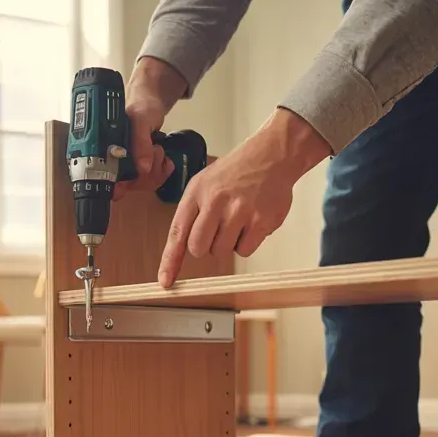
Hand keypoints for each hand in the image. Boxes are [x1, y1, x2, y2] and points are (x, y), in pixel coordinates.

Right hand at [114, 57, 187, 200]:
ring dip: (157, 169)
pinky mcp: (143, 168)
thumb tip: (142, 169)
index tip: (137, 177)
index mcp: (107, 152)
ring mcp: (130, 167)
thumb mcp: (141, 120)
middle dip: (147, 172)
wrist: (151, 102)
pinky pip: (154, 181)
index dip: (123, 185)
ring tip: (157, 149)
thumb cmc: (140, 107)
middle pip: (130, 186)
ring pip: (144, 185)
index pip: (109, 183)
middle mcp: (116, 163)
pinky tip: (164, 160)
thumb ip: (140, 142)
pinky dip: (163, 171)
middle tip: (153, 150)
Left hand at [158, 108, 330, 287]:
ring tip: (238, 218)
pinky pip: (244, 250)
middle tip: (219, 228)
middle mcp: (215, 202)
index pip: (177, 233)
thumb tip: (184, 249)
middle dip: (206, 246)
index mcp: (197, 192)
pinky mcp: (260, 221)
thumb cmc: (236, 172)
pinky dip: (247, 242)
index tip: (166, 281)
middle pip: (199, 249)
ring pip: (222, 251)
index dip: (170, 260)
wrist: (272, 155)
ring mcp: (239, 212)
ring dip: (229, 242)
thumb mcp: (204, 183)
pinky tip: (252, 221)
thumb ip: (193, 214)